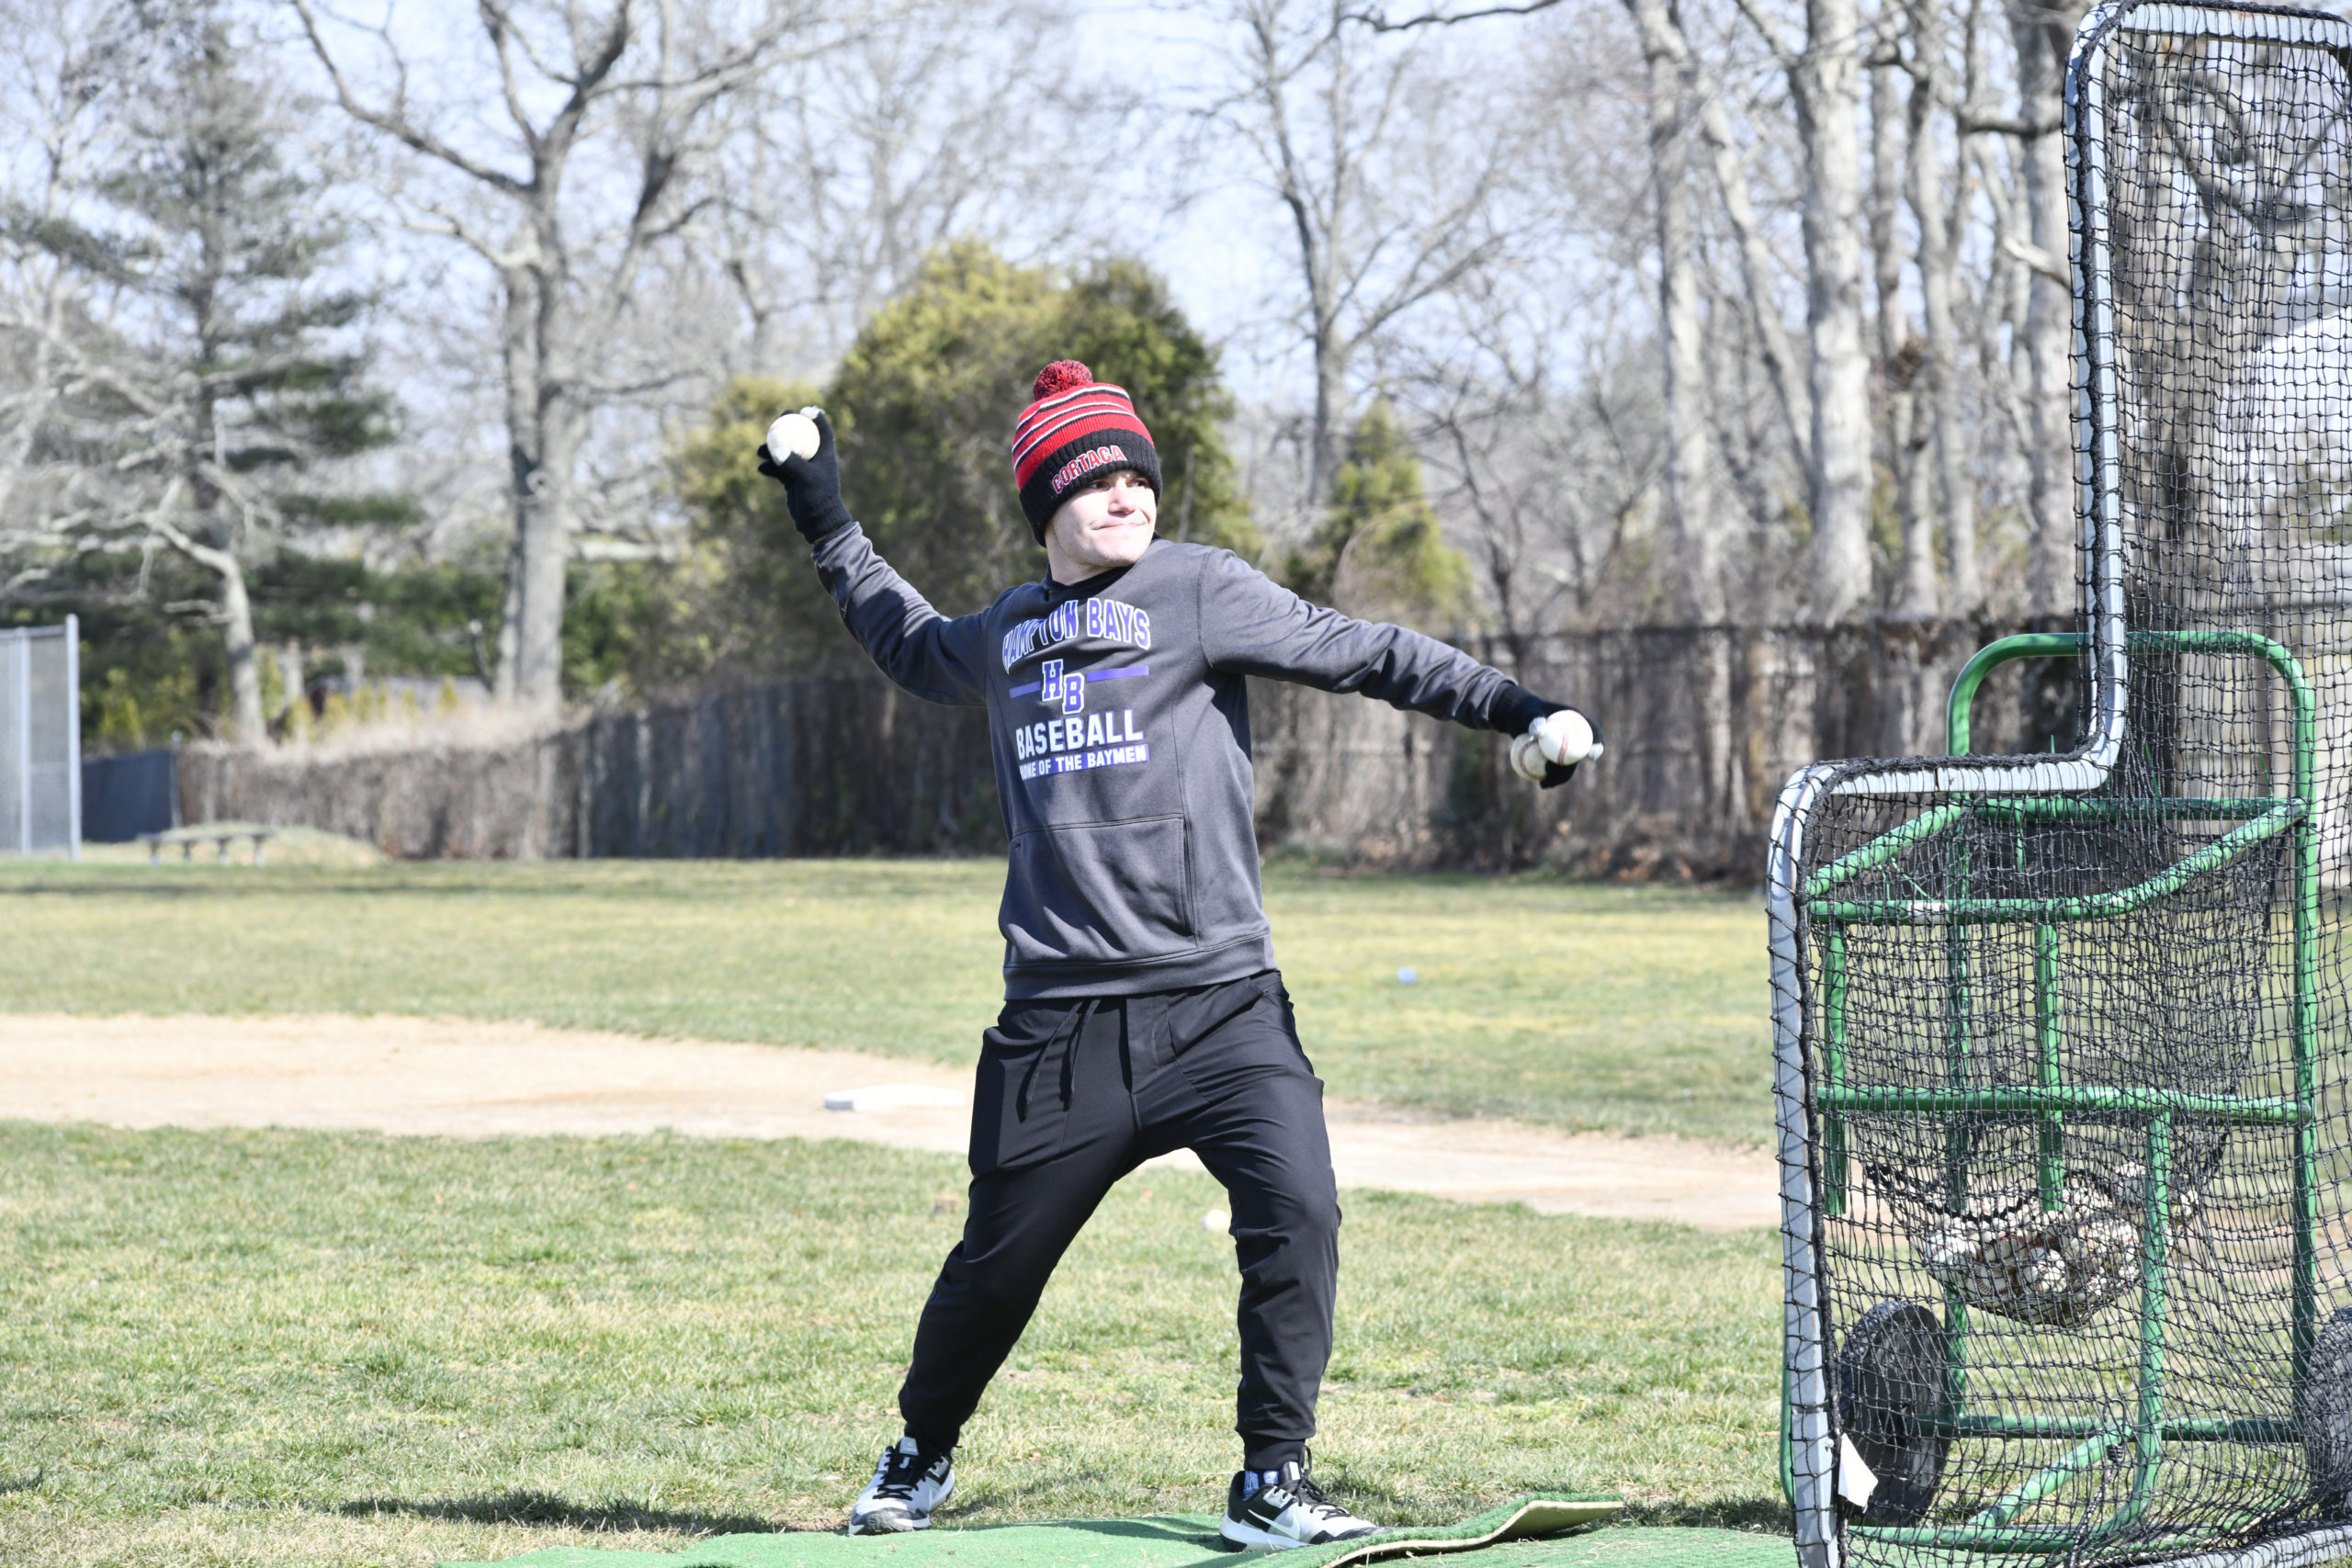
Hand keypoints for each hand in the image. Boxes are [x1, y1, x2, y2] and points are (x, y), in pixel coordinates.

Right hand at [756, 406, 852, 542]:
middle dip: (788, 427)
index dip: (815, 418)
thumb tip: (775, 449)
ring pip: (786, 452)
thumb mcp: (806, 479)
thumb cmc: (818, 498)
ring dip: (773, 450)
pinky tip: (762, 470)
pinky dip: (771, 468)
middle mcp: (814, 460)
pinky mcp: (794, 481)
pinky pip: (780, 469)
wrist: (817, 522)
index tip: (804, 410)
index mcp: (825, 455)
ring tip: (761, 451)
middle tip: (778, 420)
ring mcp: (803, 470)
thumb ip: (791, 463)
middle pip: (801, 437)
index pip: (823, 430)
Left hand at [1509, 707, 1601, 788]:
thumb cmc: (1524, 711)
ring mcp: (1565, 747)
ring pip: (1566, 765)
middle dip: (1571, 768)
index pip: (1593, 730)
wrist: (1517, 719)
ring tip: (1546, 783)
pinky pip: (1554, 768)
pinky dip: (1549, 776)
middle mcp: (1574, 736)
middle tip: (1560, 775)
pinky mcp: (1555, 757)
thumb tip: (1539, 732)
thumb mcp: (1526, 712)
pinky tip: (1542, 784)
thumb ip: (1534, 719)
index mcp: (1576, 720)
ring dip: (1559, 777)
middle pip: (1579, 755)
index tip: (1591, 755)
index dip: (1598, 743)